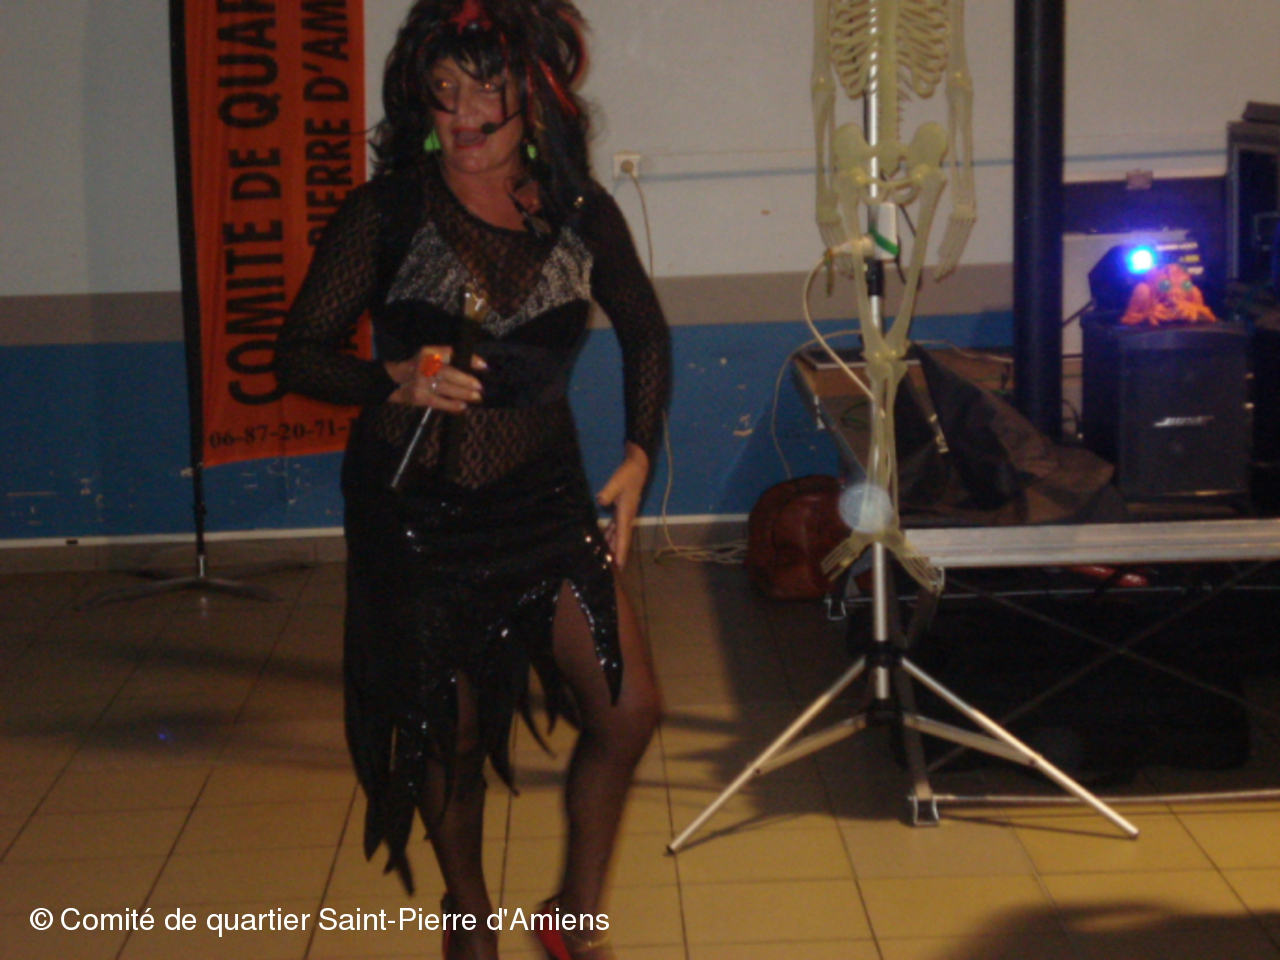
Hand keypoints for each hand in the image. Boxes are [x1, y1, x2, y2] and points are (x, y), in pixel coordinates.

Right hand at [385, 346, 484, 413]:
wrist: (391, 381)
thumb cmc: (416, 368)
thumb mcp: (428, 356)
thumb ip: (447, 357)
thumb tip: (475, 364)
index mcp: (428, 352)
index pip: (450, 352)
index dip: (468, 359)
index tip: (484, 365)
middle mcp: (424, 365)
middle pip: (448, 372)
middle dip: (465, 379)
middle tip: (480, 386)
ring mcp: (420, 382)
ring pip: (444, 387)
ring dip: (462, 393)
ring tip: (476, 397)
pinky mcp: (418, 396)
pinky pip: (437, 401)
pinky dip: (451, 405)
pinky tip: (462, 406)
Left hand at [596, 442, 649, 568]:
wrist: (637, 467)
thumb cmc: (627, 476)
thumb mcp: (616, 483)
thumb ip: (609, 492)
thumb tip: (601, 501)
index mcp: (625, 515)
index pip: (623, 537)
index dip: (621, 552)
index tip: (620, 566)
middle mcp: (626, 518)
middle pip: (621, 540)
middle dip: (616, 555)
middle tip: (611, 570)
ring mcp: (624, 515)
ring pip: (617, 535)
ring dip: (612, 547)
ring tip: (606, 560)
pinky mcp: (620, 511)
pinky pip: (615, 528)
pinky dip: (610, 536)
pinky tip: (603, 541)